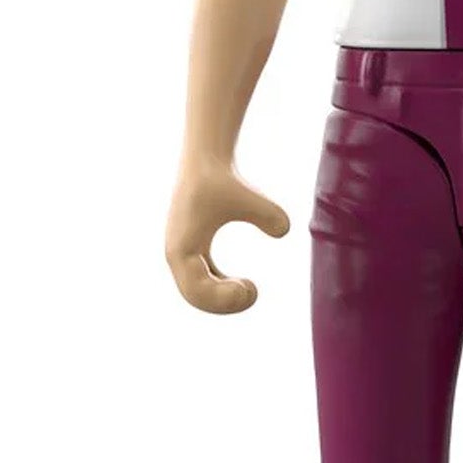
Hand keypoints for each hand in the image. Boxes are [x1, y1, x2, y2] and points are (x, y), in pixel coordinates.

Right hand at [165, 158, 290, 313]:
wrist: (206, 161)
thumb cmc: (223, 179)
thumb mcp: (247, 197)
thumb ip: (268, 214)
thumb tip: (284, 230)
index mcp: (181, 250)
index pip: (196, 291)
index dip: (223, 299)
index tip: (252, 289)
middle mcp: (177, 255)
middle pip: (195, 297)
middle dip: (224, 302)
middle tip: (254, 292)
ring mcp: (184, 253)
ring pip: (197, 292)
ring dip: (222, 297)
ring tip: (250, 290)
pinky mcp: (194, 248)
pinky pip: (202, 280)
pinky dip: (220, 287)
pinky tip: (241, 284)